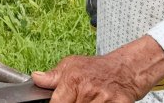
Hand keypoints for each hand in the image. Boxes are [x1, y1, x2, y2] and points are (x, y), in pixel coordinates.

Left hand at [31, 54, 145, 102]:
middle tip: (79, 99)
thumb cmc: (98, 68)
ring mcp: (103, 100)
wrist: (127, 68)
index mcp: (73, 80)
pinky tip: (99, 102)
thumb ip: (53, 76)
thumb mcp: (73, 65)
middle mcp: (87, 90)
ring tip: (90, 100)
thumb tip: (35, 78)